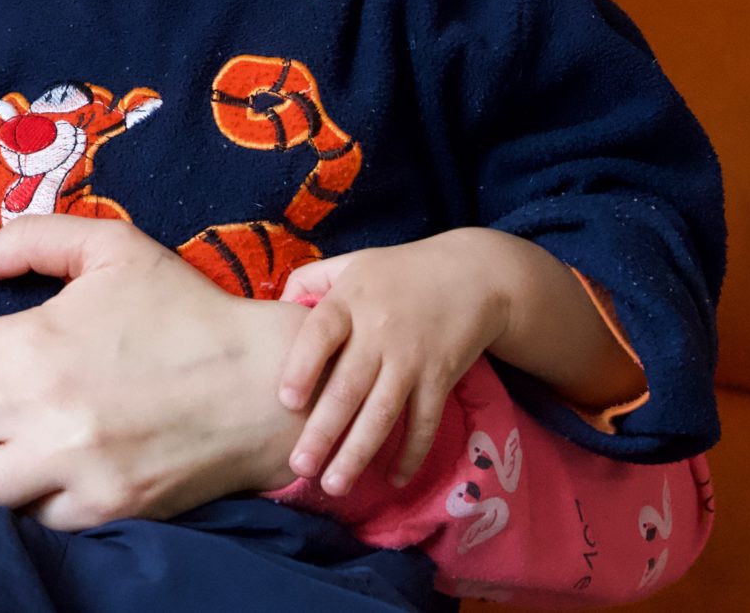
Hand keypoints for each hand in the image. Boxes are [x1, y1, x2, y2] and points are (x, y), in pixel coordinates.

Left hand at [0, 217, 309, 529]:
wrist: (261, 386)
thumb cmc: (182, 310)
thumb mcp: (111, 248)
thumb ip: (26, 240)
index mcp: (29, 340)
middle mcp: (37, 408)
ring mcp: (66, 467)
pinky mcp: (97, 510)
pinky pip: (26, 519)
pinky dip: (18, 501)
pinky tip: (25, 477)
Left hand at [274, 228, 522, 495]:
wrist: (473, 273)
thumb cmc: (399, 272)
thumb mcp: (352, 262)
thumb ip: (310, 280)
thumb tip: (277, 308)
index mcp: (350, 301)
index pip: (321, 334)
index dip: (302, 367)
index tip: (286, 401)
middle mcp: (379, 332)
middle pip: (347, 388)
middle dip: (323, 432)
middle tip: (299, 467)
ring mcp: (412, 358)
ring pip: (382, 414)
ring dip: (358, 453)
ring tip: (334, 486)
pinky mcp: (441, 378)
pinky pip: (424, 422)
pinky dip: (411, 452)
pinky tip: (392, 479)